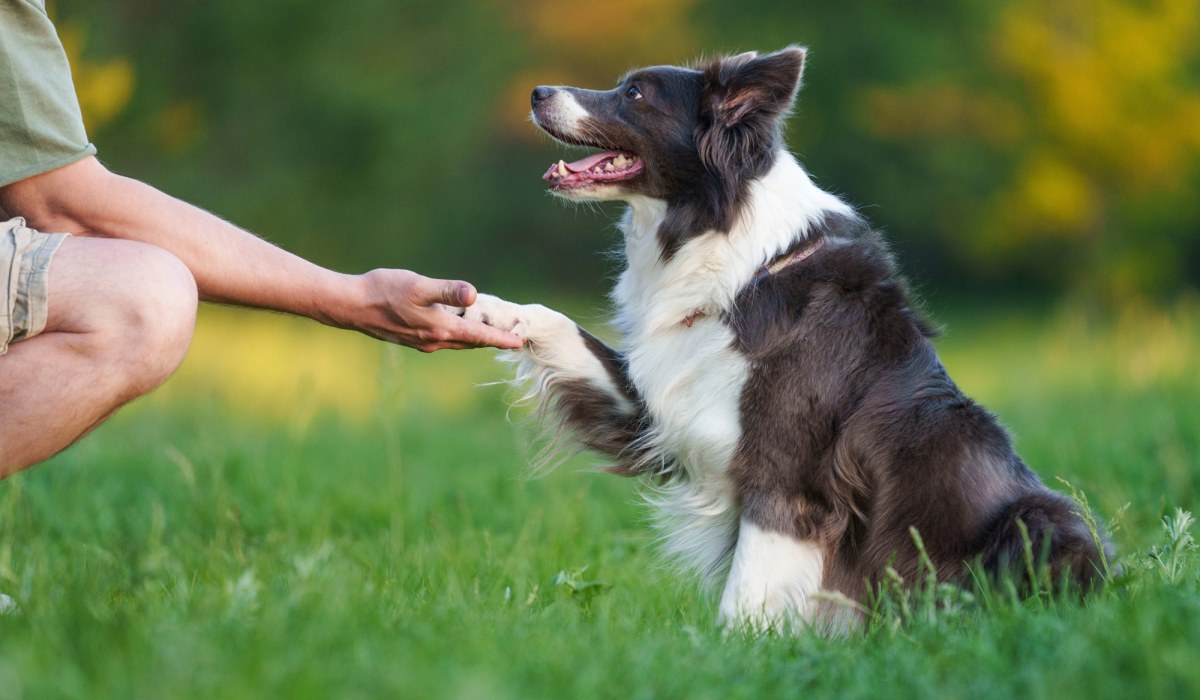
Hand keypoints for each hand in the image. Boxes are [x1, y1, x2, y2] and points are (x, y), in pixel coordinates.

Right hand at [344, 269, 522, 351]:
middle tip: (512, 337)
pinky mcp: (411, 339)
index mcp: (440, 328)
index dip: (501, 338)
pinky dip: (457, 335)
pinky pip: (443, 340)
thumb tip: (473, 294)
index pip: (479, 335)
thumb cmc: (383, 291)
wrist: (350, 306)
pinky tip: (458, 328)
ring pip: (457, 342)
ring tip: (491, 334)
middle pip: (471, 341)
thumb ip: (447, 290)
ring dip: (475, 339)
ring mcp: (422, 342)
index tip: (520, 341)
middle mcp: (434, 341)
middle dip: (492, 340)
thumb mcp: (418, 285)